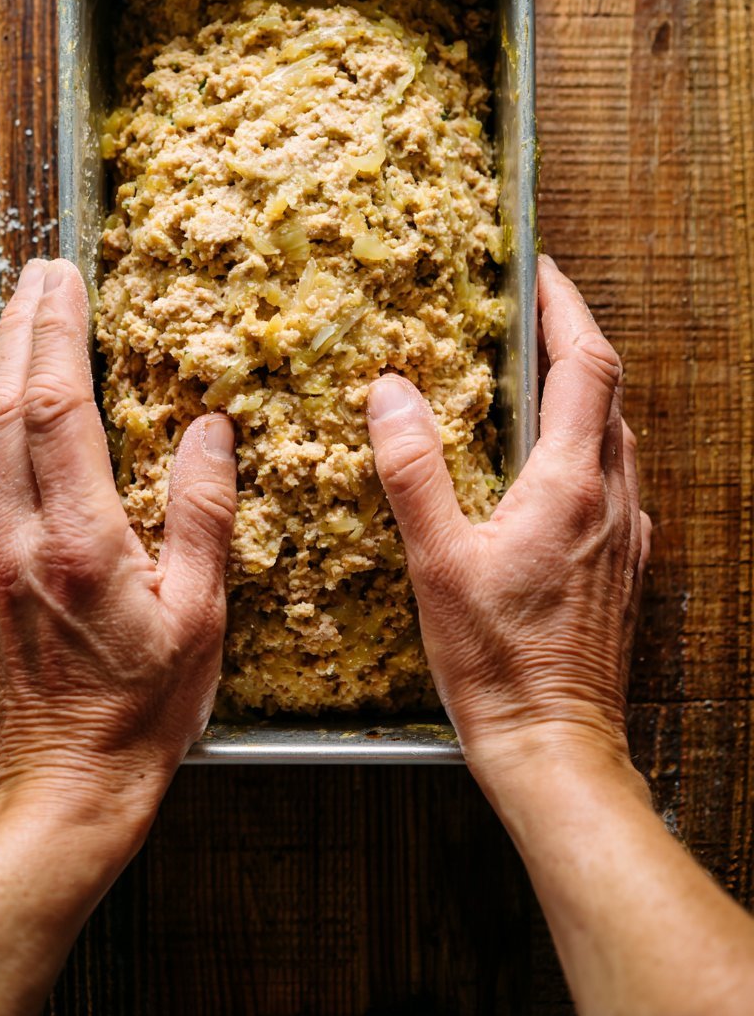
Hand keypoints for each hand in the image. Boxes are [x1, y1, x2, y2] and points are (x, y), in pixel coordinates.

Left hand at [0, 259, 236, 841]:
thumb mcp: (201, 614)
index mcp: (79, 540)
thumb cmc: (144, 706)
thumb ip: (203, 513)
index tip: (67, 278)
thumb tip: (210, 428)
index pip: (59, 406)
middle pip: (4, 404)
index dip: (59, 332)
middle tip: (40, 272)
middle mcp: (16, 539)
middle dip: (21, 327)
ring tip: (16, 324)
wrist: (68, 784)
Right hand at [366, 254, 650, 786]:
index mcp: (571, 484)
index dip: (566, 307)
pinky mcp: (622, 565)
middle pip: (607, 392)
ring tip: (529, 377)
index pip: (587, 364)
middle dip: (572, 340)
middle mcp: (613, 499)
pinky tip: (544, 467)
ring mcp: (626, 534)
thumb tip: (390, 393)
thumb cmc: (498, 662)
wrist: (556, 744)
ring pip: (613, 436)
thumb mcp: (437, 561)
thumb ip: (413, 470)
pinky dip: (582, 446)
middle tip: (527, 315)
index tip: (539, 271)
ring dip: (579, 394)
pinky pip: (612, 481)